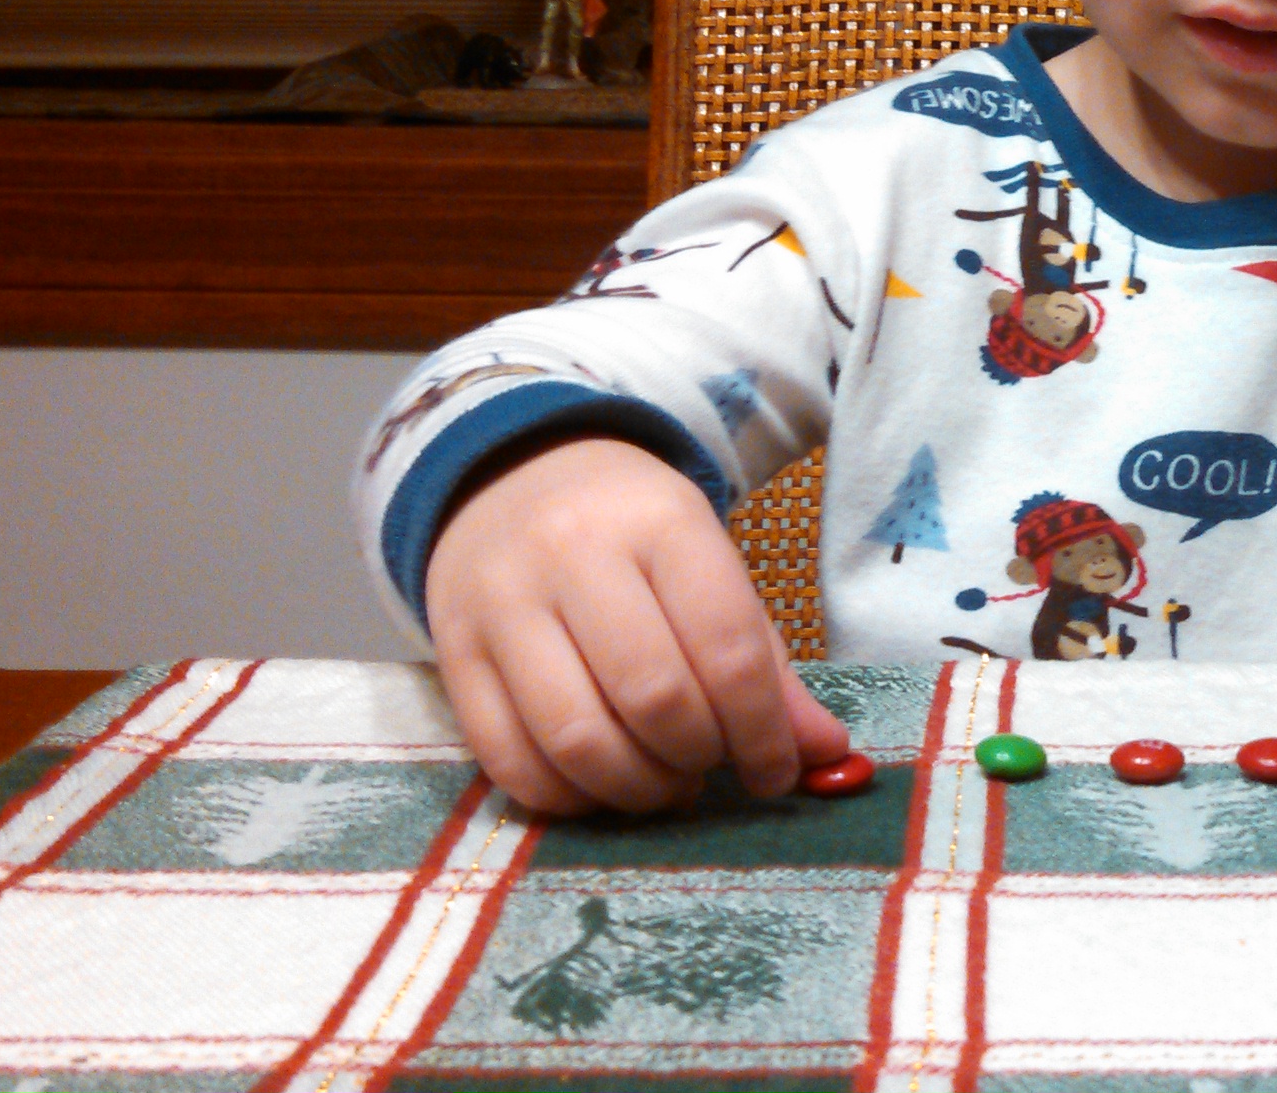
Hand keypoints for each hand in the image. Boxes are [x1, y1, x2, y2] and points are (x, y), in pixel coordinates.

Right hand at [425, 436, 847, 814]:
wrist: (511, 477)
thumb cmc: (632, 534)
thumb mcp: (710, 568)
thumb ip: (767, 665)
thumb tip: (824, 754)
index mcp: (661, 523)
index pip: (726, 646)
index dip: (762, 730)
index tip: (778, 771)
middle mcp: (572, 555)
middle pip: (652, 696)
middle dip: (698, 756)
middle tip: (709, 767)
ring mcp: (501, 605)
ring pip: (575, 738)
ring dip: (635, 789)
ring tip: (663, 784)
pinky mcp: (453, 655)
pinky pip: (508, 761)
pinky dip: (566, 799)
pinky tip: (600, 787)